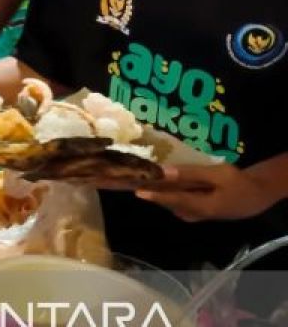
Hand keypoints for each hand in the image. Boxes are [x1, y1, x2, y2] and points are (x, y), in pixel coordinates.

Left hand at [136, 164, 277, 221]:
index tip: (135, 190)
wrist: (255, 196)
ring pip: (169, 201)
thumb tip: (164, 172)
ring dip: (156, 190)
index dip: (153, 195)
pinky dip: (166, 190)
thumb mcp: (216, 175)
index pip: (170, 200)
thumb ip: (190, 174)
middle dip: (149, 190)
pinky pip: (175, 199)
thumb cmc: (237, 183)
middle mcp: (191, 213)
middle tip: (129, 177)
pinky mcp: (193, 209)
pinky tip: (159, 178)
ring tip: (138, 175)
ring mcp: (192, 213)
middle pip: (166, 201)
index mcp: (199, 207)